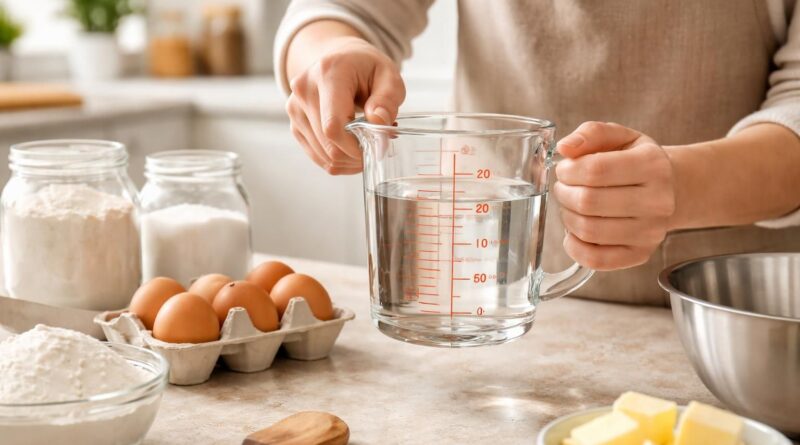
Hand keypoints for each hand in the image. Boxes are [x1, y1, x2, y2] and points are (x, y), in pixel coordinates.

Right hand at [285, 36, 404, 174]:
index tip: (376, 146)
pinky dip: (338, 159)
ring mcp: (295, 109)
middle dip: (356, 154)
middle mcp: (304, 90)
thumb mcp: (389, 76)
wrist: (340, 60)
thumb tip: (379, 121)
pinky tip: (351, 146)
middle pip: (328, 144)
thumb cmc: (367, 69)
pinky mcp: (295, 124)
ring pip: (323, 155)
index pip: (333, 125)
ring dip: (348, 159)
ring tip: (365, 142)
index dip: (355, 146)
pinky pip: (317, 156)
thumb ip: (387, 99)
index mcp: (328, 74)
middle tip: (376, 144)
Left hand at [553, 122, 676, 270]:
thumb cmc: (634, 160)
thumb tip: (565, 148)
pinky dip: (574, 246)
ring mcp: (651, 232)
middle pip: (588, 202)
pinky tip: (575, 231)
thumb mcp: (618, 136)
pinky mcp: (640, 255)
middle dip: (564, 194)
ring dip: (567, 217)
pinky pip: (595, 259)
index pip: (595, 170)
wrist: (668, 189)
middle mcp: (658, 201)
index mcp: (653, 165)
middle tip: (564, 188)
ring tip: (571, 206)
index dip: (568, 170)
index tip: (564, 169)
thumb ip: (590, 133)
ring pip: (589, 231)